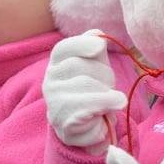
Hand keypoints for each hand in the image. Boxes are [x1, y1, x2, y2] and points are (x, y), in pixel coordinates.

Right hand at [43, 29, 126, 153]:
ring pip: (85, 84)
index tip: (100, 46)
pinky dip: (107, 104)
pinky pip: (89, 105)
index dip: (81, 44)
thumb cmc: (91, 94)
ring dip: (107, 92)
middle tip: (109, 85)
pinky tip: (114, 106)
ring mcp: (54, 101)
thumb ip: (95, 51)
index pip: (63, 49)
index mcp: (56, 65)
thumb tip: (97, 33)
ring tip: (110, 100)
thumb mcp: (95, 68)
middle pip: (78, 65)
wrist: (86, 129)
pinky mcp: (63, 121)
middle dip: (103, 74)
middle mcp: (49, 81)